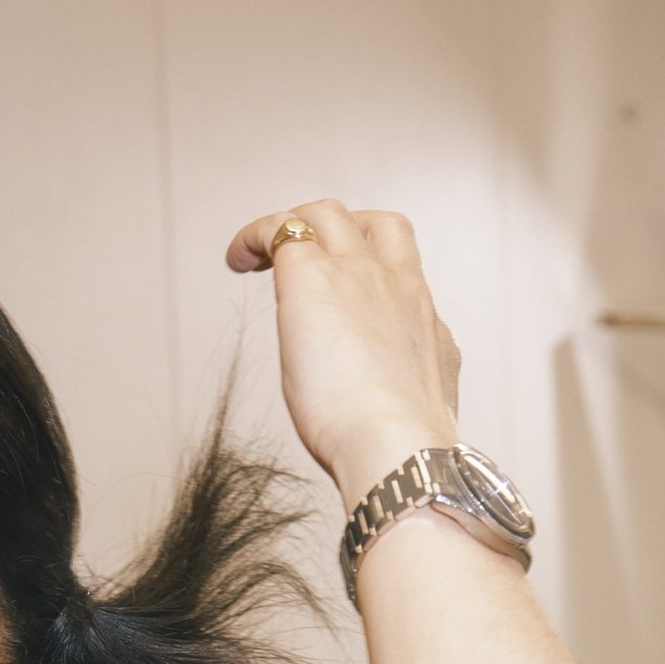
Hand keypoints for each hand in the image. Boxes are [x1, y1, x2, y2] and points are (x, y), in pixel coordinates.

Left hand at [226, 201, 461, 506]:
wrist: (399, 446)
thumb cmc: (402, 449)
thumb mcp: (415, 412)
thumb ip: (400, 389)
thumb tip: (382, 395)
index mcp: (426, 325)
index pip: (405, 279)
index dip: (374, 277)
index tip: (347, 296)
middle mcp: (400, 288)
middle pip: (381, 226)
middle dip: (345, 232)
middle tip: (309, 256)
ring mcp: (360, 275)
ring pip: (329, 214)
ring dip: (294, 226)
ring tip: (258, 255)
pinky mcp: (313, 277)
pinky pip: (280, 230)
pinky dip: (256, 237)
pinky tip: (238, 259)